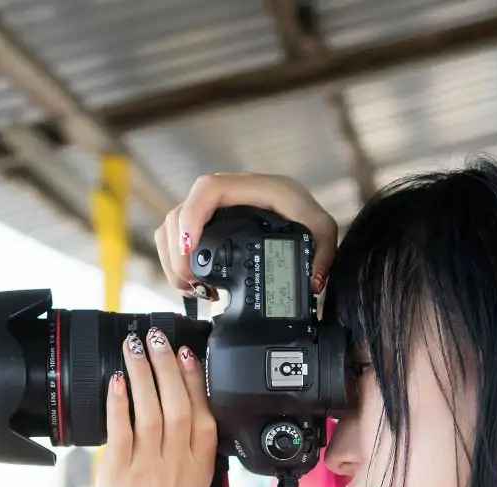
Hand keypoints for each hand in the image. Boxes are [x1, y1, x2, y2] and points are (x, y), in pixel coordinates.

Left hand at [94, 325, 216, 486]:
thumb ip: (189, 453)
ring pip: (149, 408)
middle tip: (157, 337)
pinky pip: (120, 428)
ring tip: (133, 348)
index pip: (203, 412)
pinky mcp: (119, 471)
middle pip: (176, 403)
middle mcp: (178, 462)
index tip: (187, 355)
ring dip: (142, 373)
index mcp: (201, 466)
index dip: (195, 380)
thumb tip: (179, 418)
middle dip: (166, 365)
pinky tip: (116, 381)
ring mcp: (148, 465)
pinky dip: (119, 401)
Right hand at [154, 173, 337, 297]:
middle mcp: (228, 195)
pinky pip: (178, 236)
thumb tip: (314, 283)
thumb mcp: (323, 231)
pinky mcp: (207, 224)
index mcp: (255, 188)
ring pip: (173, 225)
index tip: (189, 247)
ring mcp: (214, 209)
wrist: (303, 210)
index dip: (192, 215)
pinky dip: (177, 260)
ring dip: (173, 258)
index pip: (210, 189)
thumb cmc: (309, 215)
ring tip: (191, 288)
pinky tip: (192, 283)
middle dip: (177, 250)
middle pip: (181, 211)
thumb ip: (323, 254)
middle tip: (191, 282)